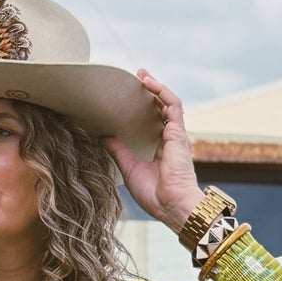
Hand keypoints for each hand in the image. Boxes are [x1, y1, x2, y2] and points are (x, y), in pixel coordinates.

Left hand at [103, 71, 202, 234]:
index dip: (145, 110)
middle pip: (162, 110)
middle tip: (136, 79)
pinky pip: (173, 105)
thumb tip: (103, 138)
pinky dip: (161, 92)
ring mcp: (176, 135)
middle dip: (151, 92)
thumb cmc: (155, 196)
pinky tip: (149, 83)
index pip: (154, 124)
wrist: (171, 205)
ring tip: (142, 75)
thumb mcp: (130, 169)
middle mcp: (171, 140)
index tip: (130, 99)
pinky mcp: (178, 133)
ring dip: (156, 87)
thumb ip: (119, 152)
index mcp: (161, 150)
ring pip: (168, 103)